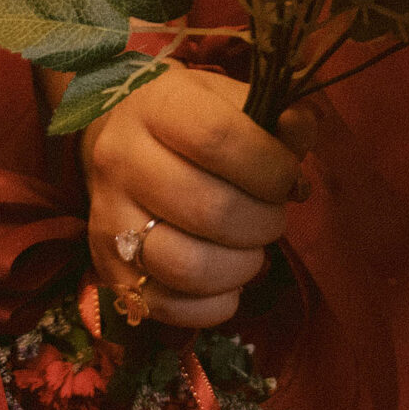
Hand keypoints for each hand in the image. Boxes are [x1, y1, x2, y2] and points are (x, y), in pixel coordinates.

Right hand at [82, 67, 309, 329]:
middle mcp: (121, 159)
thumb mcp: (231, 102)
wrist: (122, 142)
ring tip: (251, 250)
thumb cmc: (191, 124)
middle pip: (208, 209)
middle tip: (273, 217)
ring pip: (185, 266)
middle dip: (263, 223)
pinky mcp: (107, 268)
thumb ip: (277, 117)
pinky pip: (165, 307)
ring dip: (240, 267)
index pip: (217, 138)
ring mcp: (108, 218)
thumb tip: (301, 129)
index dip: (269, 166)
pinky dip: (212, 305)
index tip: (287, 178)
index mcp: (157, 107)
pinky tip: (228, 282)